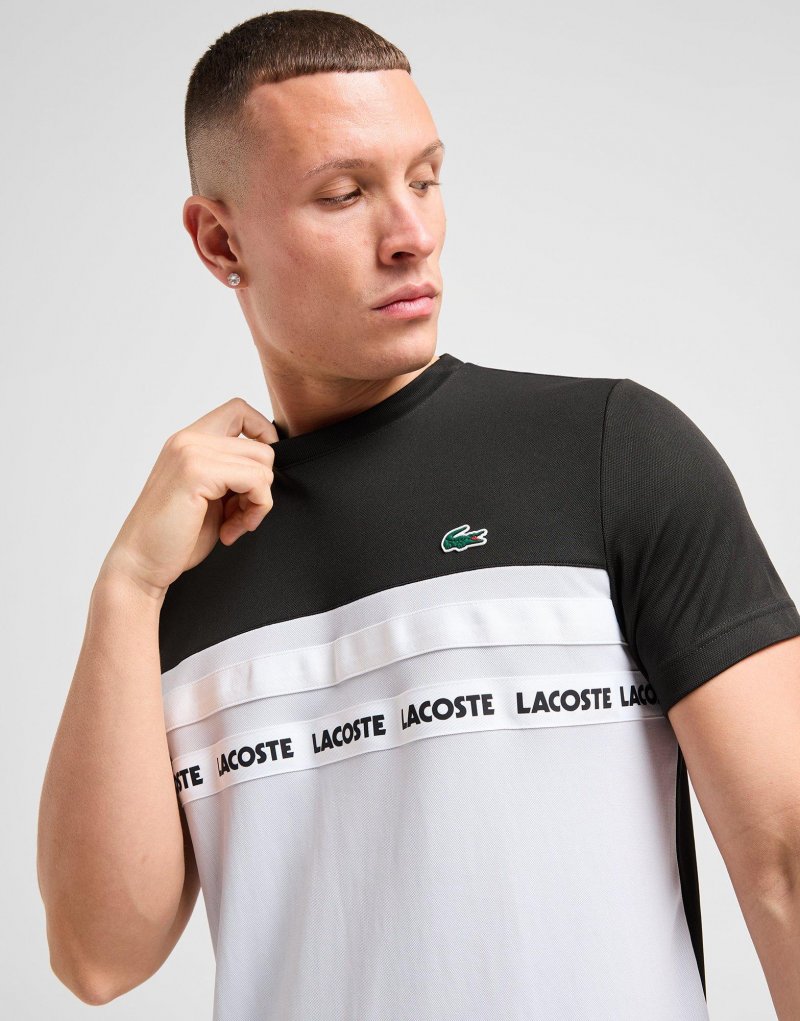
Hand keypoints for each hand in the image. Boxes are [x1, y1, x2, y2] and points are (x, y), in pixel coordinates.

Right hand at [100, 398, 278, 599]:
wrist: (141, 564)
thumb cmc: (174, 536)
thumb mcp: (210, 495)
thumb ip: (232, 473)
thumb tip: (269, 468)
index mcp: (189, 441)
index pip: (239, 410)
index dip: (263, 437)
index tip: (258, 477)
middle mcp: (188, 439)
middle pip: (261, 445)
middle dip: (263, 485)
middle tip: (242, 515)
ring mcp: (191, 452)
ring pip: (263, 463)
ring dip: (259, 501)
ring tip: (234, 524)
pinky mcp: (197, 473)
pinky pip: (256, 481)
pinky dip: (255, 510)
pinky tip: (231, 531)